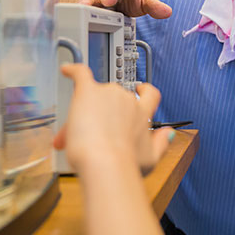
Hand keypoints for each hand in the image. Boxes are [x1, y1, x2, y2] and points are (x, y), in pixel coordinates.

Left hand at [53, 64, 173, 174]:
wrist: (107, 163)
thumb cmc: (126, 165)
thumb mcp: (151, 158)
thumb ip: (161, 143)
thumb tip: (168, 134)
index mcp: (143, 114)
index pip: (149, 95)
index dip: (144, 92)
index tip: (140, 90)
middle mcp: (128, 100)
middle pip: (114, 100)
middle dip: (103, 114)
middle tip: (91, 133)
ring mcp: (108, 94)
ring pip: (94, 98)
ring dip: (85, 111)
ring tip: (75, 133)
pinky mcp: (88, 92)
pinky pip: (80, 74)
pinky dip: (72, 70)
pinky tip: (66, 69)